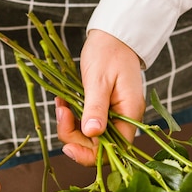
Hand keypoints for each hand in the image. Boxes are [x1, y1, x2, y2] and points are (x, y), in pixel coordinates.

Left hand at [56, 30, 144, 165]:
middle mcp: (123, 120)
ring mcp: (113, 116)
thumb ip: (96, 108)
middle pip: (97, 146)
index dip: (90, 155)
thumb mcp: (99, 80)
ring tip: (61, 105)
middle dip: (74, 136)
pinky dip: (72, 117)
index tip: (68, 147)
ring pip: (88, 137)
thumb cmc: (109, 52)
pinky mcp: (102, 111)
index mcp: (130, 115)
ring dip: (70, 125)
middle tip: (61, 113)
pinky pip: (85, 123)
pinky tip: (64, 103)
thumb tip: (92, 133)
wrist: (113, 36)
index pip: (113, 151)